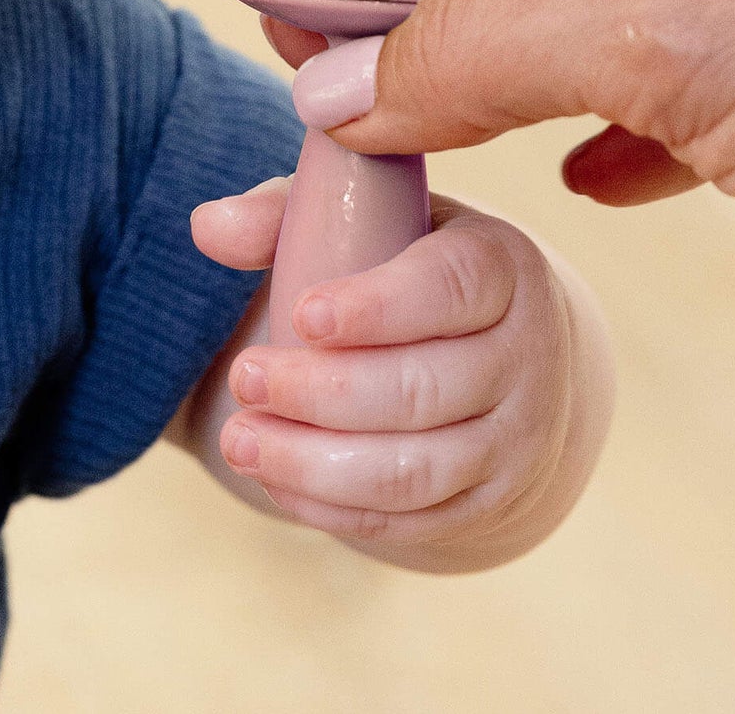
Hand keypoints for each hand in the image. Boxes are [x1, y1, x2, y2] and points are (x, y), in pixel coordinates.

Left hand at [189, 182, 612, 570]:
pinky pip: (408, 519)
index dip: (379, 306)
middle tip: (244, 376)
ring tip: (239, 438)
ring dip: (315, 461)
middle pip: (422, 390)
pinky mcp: (490, 501)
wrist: (510, 354)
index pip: (451, 288)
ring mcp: (516, 439)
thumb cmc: (410, 270)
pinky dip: (332, 504)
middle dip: (322, 392)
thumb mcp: (371, 220)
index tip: (303, 315)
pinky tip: (273, 476)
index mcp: (500, 267)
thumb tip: (209, 228)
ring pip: (414, 469)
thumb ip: (285, 214)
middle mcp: (525, 355)